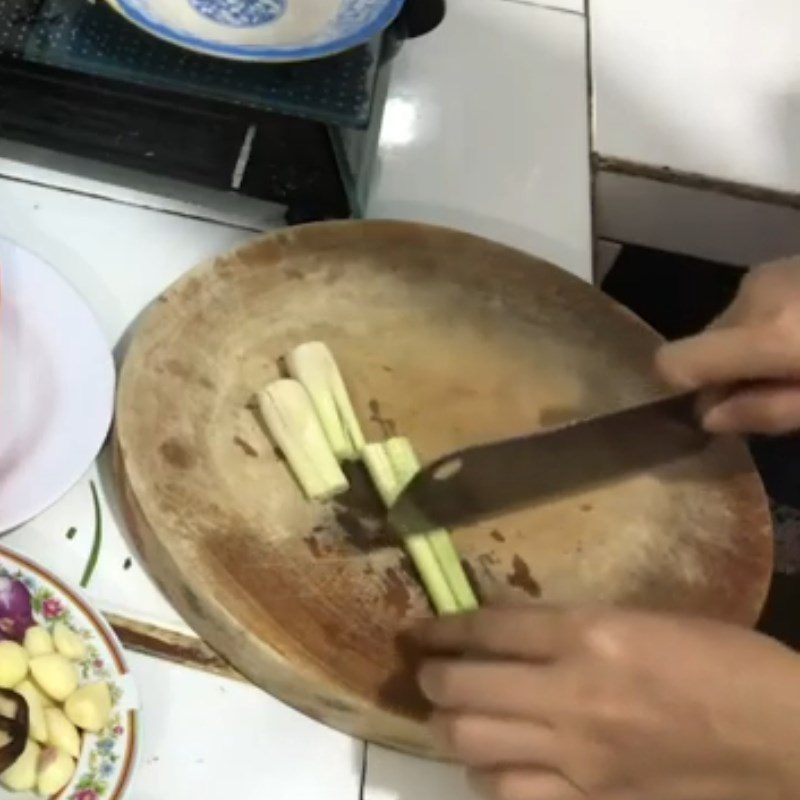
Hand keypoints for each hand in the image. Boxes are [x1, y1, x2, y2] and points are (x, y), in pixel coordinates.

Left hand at [415, 606, 799, 799]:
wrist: (784, 741)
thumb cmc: (721, 661)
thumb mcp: (644, 620)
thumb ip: (575, 626)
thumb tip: (513, 632)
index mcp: (589, 635)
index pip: (488, 628)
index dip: (444, 628)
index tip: (422, 630)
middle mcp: (572, 694)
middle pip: (465, 686)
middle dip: (432, 678)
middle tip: (428, 673)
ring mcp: (579, 758)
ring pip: (474, 743)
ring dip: (449, 726)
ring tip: (448, 716)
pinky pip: (514, 794)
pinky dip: (488, 776)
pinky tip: (488, 765)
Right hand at [656, 256, 799, 433]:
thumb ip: (770, 412)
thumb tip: (707, 417)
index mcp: (766, 332)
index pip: (673, 362)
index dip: (680, 389)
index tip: (716, 410)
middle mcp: (753, 295)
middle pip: (703, 345)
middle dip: (728, 371)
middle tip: (781, 388)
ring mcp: (770, 272)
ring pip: (728, 327)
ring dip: (750, 349)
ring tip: (797, 358)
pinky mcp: (785, 263)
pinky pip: (754, 306)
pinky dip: (769, 326)